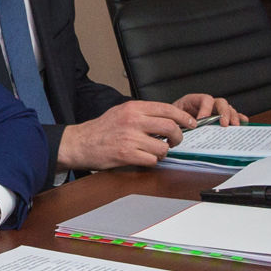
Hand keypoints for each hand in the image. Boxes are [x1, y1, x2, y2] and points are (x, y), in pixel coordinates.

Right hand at [57, 101, 190, 170]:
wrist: (80, 143)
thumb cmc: (101, 129)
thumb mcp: (121, 112)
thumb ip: (142, 113)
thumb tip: (166, 117)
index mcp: (134, 108)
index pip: (167, 109)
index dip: (183, 117)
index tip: (190, 124)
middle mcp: (133, 120)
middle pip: (170, 127)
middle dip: (178, 137)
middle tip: (174, 141)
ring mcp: (130, 138)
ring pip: (163, 147)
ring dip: (162, 152)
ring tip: (154, 151)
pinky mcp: (126, 154)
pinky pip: (151, 161)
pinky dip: (151, 162)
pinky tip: (143, 158)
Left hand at [173, 92, 245, 126]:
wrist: (170, 122)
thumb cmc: (172, 118)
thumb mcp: (173, 117)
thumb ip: (180, 120)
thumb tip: (189, 125)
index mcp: (193, 100)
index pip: (205, 99)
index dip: (206, 109)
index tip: (202, 120)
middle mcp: (206, 104)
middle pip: (220, 103)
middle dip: (224, 113)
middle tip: (224, 124)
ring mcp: (214, 111)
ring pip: (228, 109)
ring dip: (233, 117)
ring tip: (234, 126)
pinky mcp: (220, 119)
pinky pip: (232, 116)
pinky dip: (239, 118)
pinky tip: (243, 122)